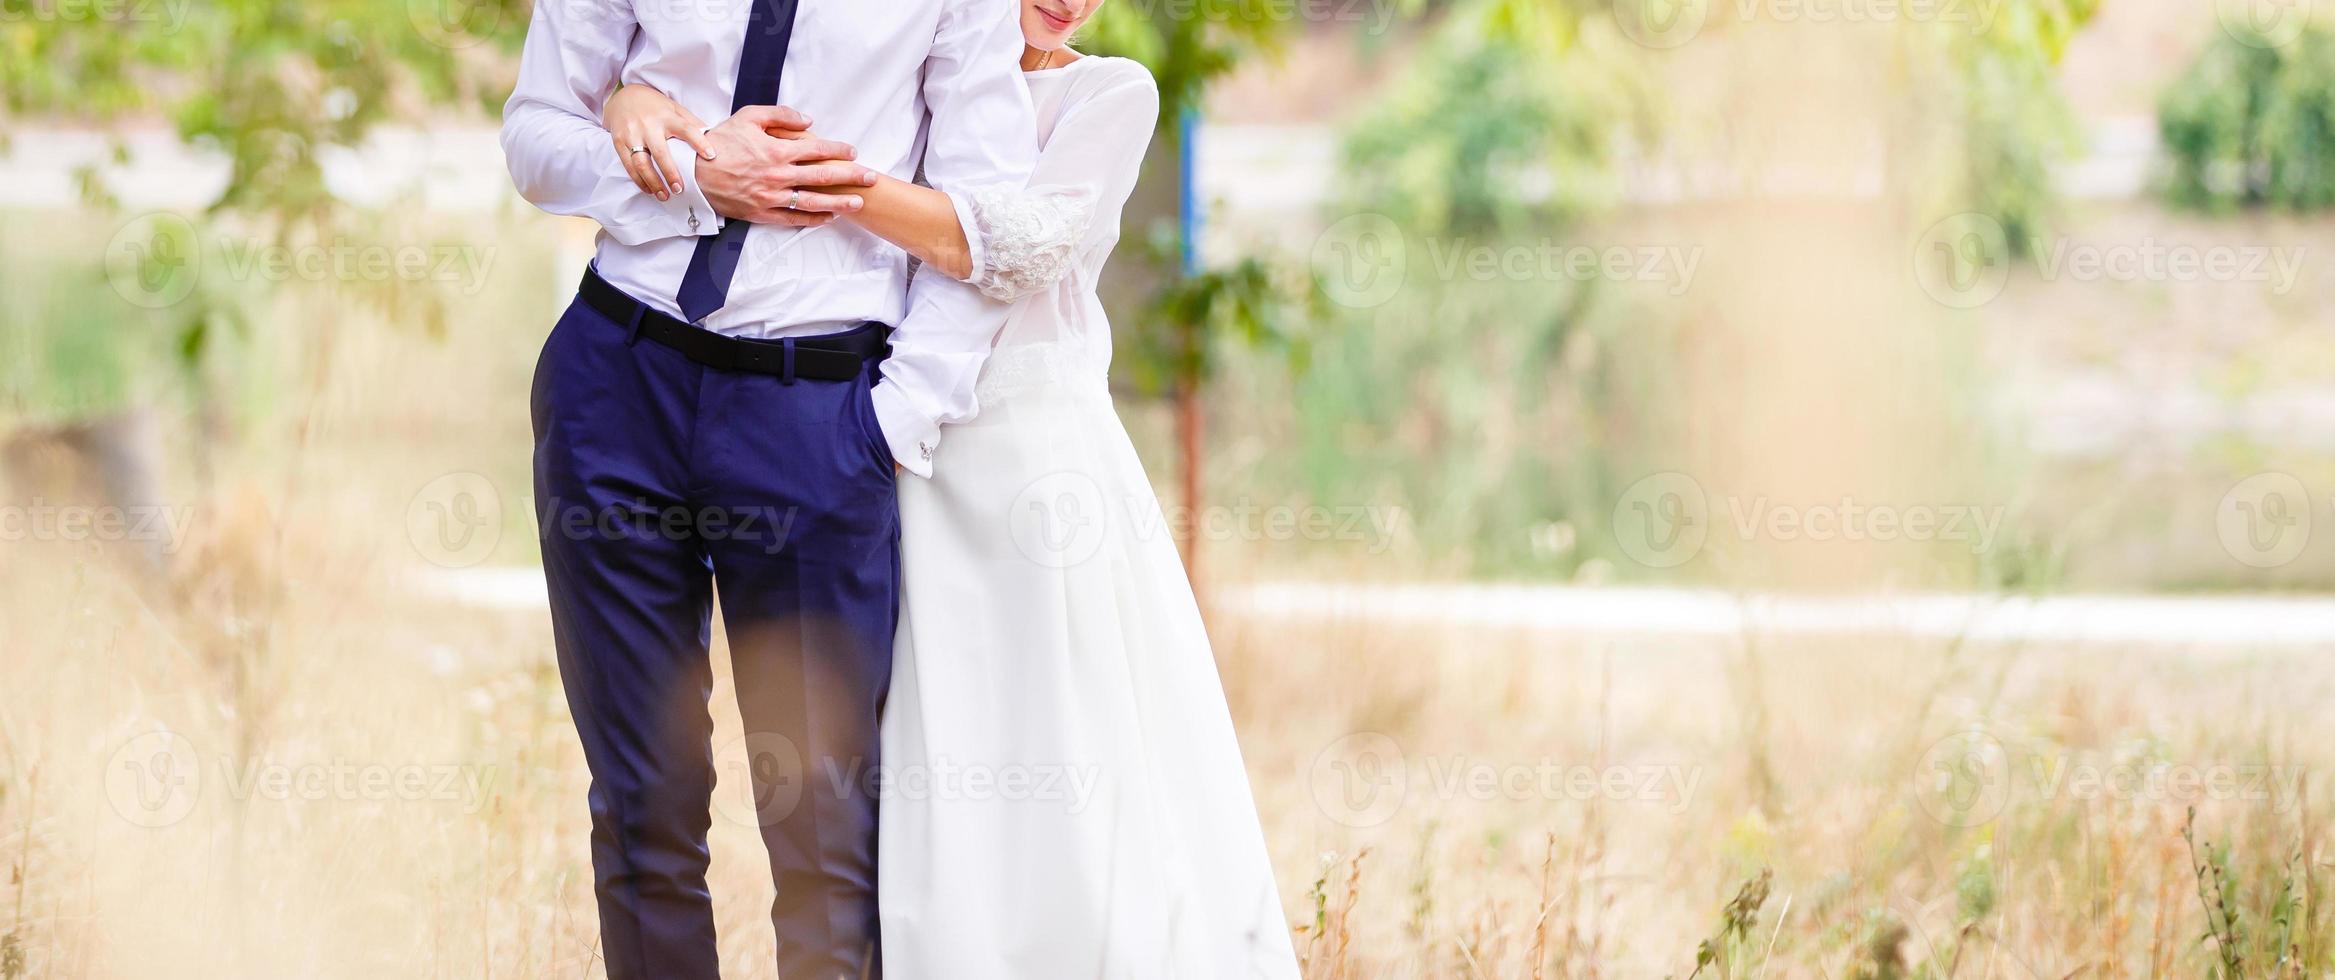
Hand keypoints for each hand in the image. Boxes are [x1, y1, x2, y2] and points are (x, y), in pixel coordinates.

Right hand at [603, 85, 715, 201]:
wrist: (622, 97)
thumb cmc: (654, 106)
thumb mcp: (674, 108)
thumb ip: (690, 121)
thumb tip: (713, 136)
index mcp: (667, 116)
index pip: (686, 129)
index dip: (699, 142)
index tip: (711, 156)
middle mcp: (648, 125)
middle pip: (660, 152)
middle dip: (670, 173)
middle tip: (679, 189)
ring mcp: (632, 134)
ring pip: (641, 162)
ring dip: (653, 182)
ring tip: (664, 195)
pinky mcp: (619, 142)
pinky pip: (629, 165)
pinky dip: (639, 180)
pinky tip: (649, 189)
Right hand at [696, 106, 877, 225]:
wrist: (694, 172)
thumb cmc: (720, 143)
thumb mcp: (748, 117)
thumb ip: (780, 115)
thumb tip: (808, 121)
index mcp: (776, 150)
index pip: (817, 149)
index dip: (838, 150)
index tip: (853, 152)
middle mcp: (778, 175)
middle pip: (823, 177)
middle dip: (850, 177)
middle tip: (871, 178)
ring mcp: (771, 196)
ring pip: (813, 201)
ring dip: (839, 202)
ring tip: (858, 202)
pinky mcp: (762, 213)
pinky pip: (793, 219)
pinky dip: (812, 219)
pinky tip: (829, 217)